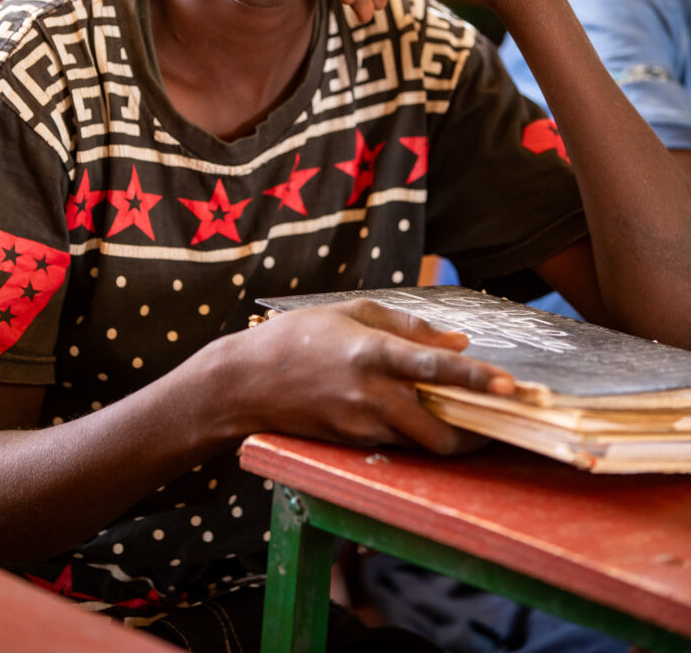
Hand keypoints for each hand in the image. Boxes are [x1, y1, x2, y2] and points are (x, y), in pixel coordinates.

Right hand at [235, 298, 513, 454]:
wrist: (246, 382)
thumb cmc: (299, 336)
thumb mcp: (352, 312)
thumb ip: (409, 327)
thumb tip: (459, 343)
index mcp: (371, 352)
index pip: (434, 368)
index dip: (475, 378)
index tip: (510, 385)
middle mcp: (370, 394)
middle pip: (439, 431)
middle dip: (477, 432)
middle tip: (501, 419)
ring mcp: (360, 425)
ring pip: (422, 444)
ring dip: (451, 436)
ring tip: (472, 418)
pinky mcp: (352, 444)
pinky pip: (398, 444)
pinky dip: (419, 434)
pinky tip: (424, 416)